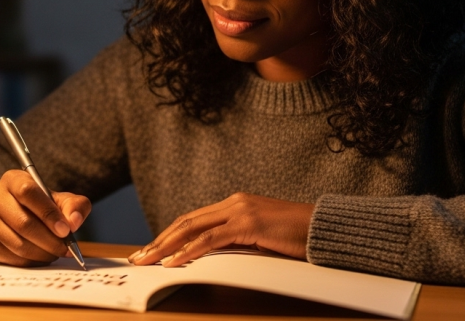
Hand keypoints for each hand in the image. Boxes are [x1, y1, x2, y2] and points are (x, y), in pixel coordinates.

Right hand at [0, 169, 90, 266]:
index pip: (28, 193)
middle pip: (22, 222)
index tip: (65, 230)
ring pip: (17, 243)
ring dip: (42, 253)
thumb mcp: (63, 199)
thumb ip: (75, 206)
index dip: (48, 214)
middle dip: (49, 239)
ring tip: (56, 252)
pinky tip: (43, 256)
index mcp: (12, 179)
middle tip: (64, 248)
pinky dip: (32, 261)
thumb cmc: (44, 204)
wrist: (23, 213)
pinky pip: (12, 257)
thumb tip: (74, 222)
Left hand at [127, 192, 311, 267]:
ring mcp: (241, 211)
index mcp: (236, 204)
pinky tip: (174, 261)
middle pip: (186, 222)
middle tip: (139, 257)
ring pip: (192, 228)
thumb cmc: (298, 237)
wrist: (326, 228)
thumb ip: (239, 242)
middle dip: (159, 240)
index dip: (169, 234)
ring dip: (165, 246)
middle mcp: (234, 202)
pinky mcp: (249, 224)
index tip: (151, 249)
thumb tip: (213, 257)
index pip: (193, 219)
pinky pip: (212, 239)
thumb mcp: (262, 239)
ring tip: (147, 260)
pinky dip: (189, 250)